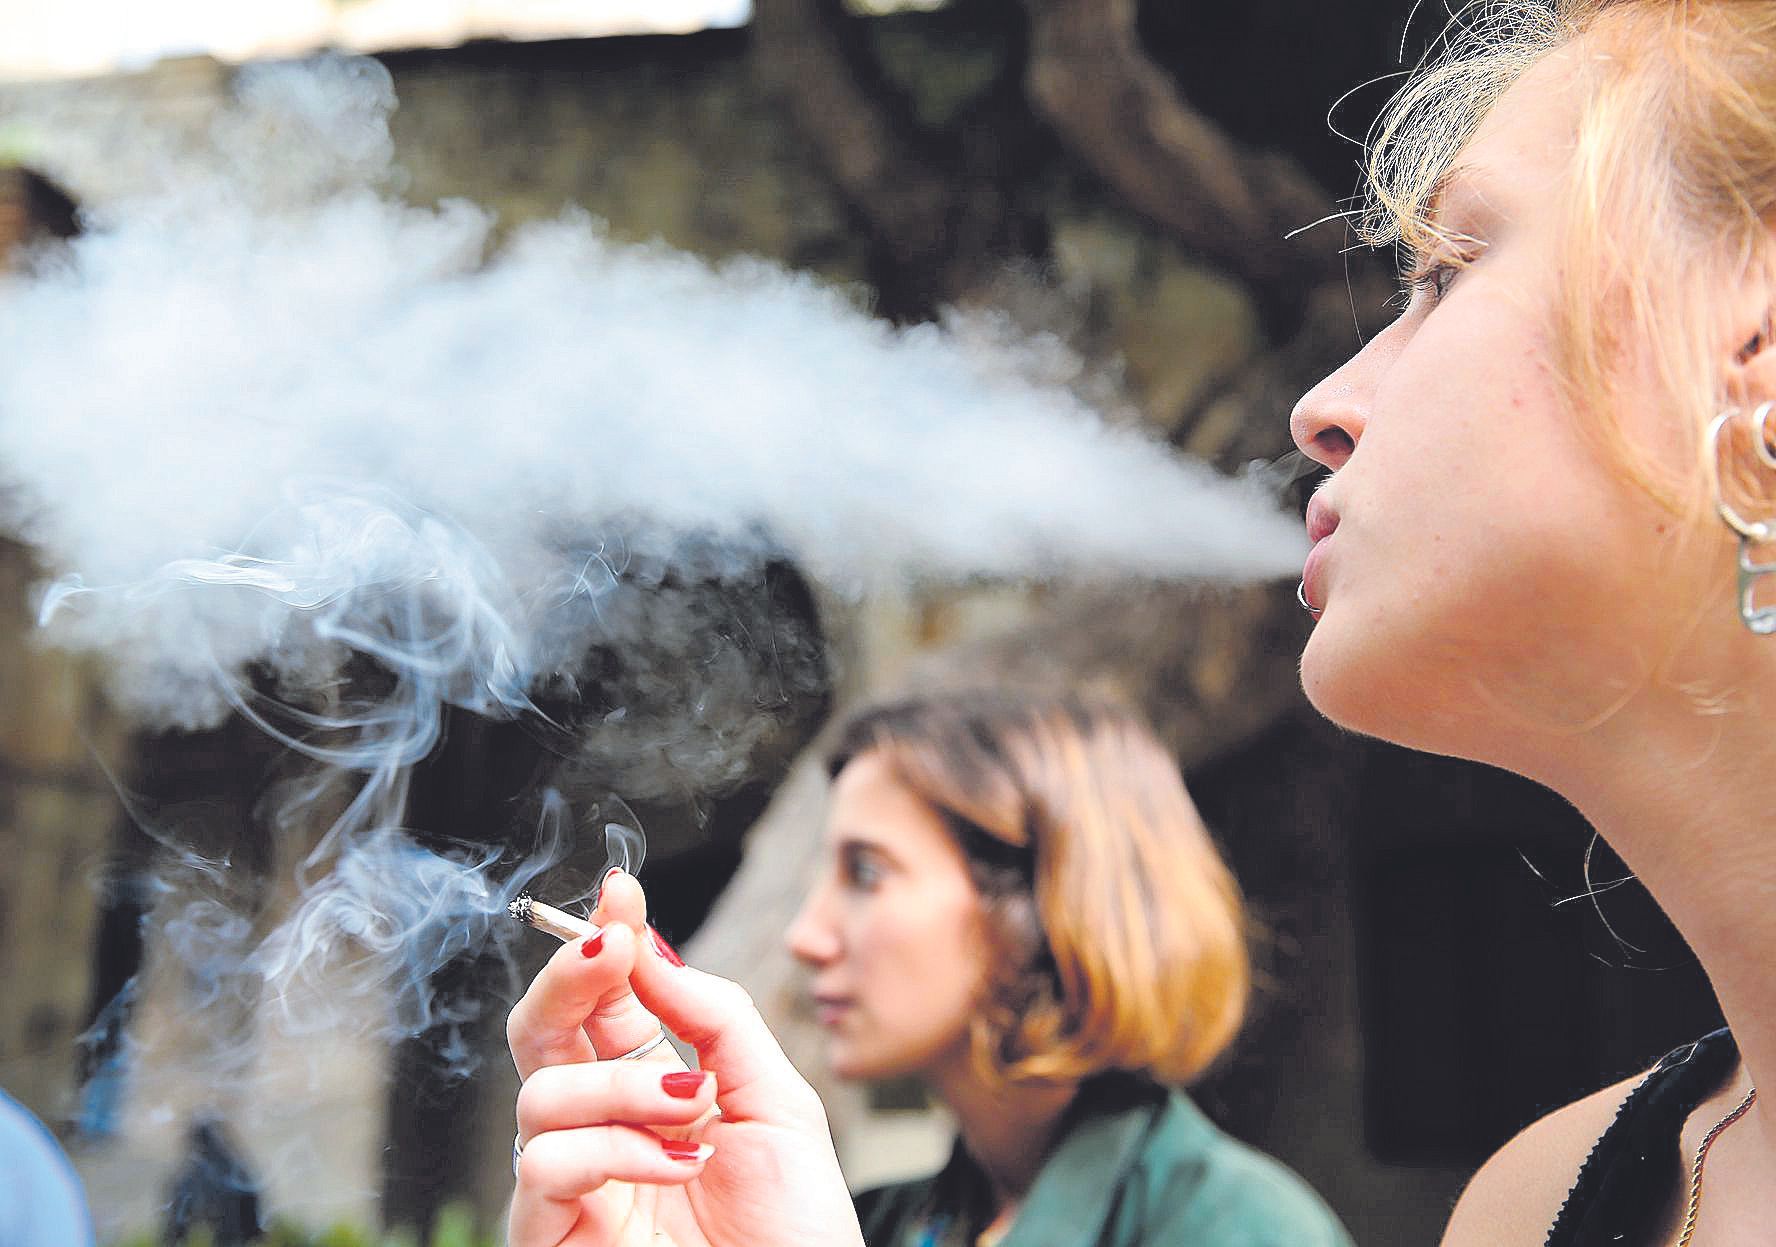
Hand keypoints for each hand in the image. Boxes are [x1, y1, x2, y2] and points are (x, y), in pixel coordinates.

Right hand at [506, 870, 863, 1246]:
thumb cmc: (797, 1225)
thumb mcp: (777, 1098)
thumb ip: (714, 1018)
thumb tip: (648, 945)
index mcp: (651, 1088)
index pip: (603, 1001)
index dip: (604, 942)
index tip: (622, 893)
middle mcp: (600, 1129)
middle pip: (538, 1032)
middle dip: (567, 977)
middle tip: (611, 948)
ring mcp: (572, 1184)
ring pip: (538, 1093)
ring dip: (623, 1089)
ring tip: (691, 1116)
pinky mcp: (551, 1234)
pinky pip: (548, 1162)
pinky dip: (617, 1150)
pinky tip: (678, 1166)